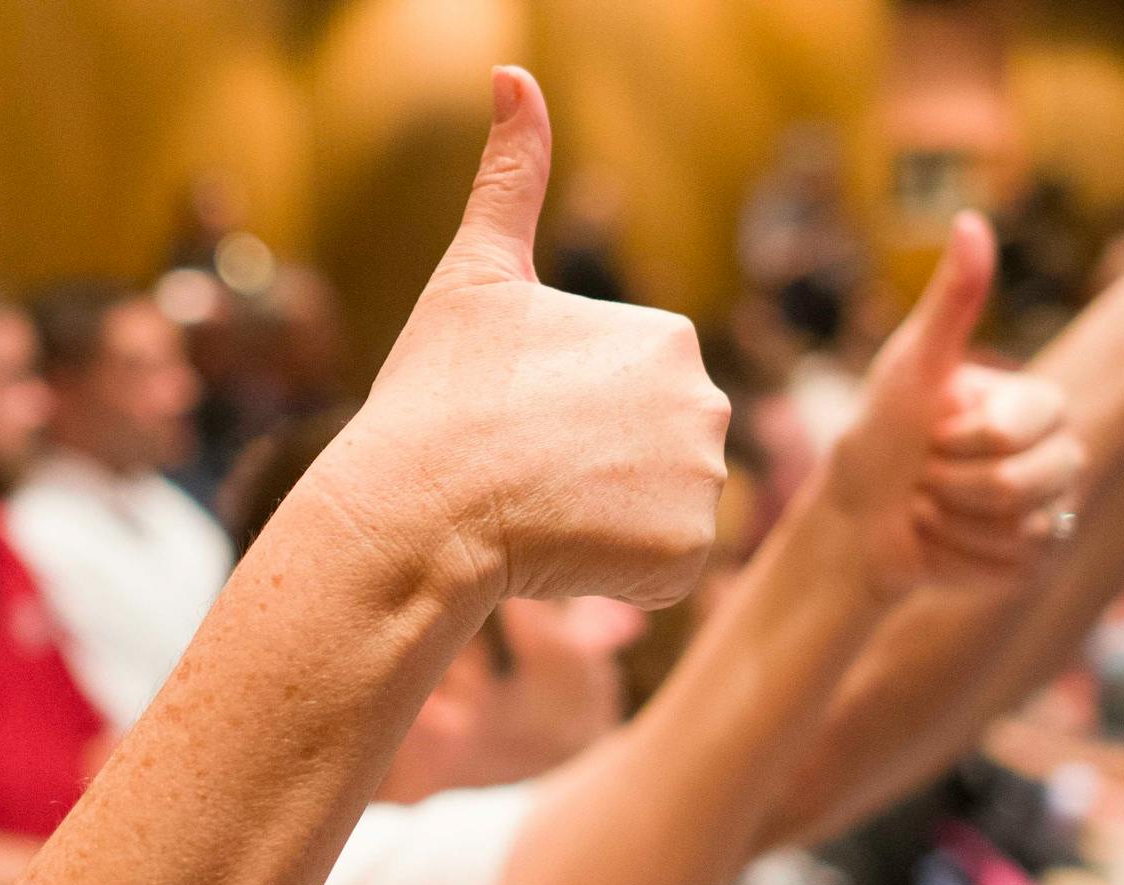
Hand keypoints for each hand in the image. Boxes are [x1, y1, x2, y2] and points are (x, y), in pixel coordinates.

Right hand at [313, 67, 725, 608]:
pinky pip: (661, 569)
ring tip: (543, 511)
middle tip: (527, 473)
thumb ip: (511, 178)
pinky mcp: (686, 553)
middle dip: (597, 471)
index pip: (629, 395)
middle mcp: (707, 402)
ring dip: (607, 522)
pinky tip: (565, 552)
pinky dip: (617, 572)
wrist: (416, 508)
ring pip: (658, 511)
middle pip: (652, 453)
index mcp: (667, 335)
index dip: (565, 418)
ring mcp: (703, 482)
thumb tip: (513, 72)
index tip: (516, 422)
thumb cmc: (436, 395)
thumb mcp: (474, 274)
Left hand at [821, 212, 1084, 594]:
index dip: (963, 439)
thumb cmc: (879, 434)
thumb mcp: (911, 366)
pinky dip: (959, 556)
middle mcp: (1057, 454)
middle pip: (1028, 481)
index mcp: (1036, 405)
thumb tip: (971, 219)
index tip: (933, 433)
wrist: (855, 519)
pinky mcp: (1034, 561)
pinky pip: (1013, 565)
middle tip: (927, 473)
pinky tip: (941, 540)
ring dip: (952, 520)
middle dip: (953, 483)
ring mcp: (1051, 510)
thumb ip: (952, 301)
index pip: (1024, 426)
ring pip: (1021, 526)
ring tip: (931, 504)